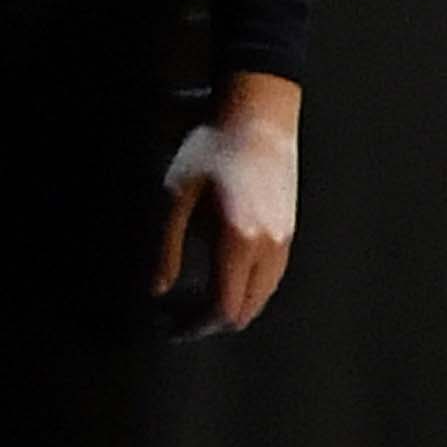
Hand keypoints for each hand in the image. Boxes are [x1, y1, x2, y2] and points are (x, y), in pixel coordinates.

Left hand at [156, 72, 301, 331]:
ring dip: (232, 308)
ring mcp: (285, 240)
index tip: (171, 328)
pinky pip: (271, 278)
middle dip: (212, 323)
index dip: (197, 326)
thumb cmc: (212, 151)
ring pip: (262, 297)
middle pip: (246, 311)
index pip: (223, 307)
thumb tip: (157, 291)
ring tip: (195, 302)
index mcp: (240, 243)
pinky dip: (247, 291)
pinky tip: (222, 279)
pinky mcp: (290, 230)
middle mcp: (270, 248)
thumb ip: (166, 248)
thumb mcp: (176, 197)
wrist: (259, 117)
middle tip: (178, 319)